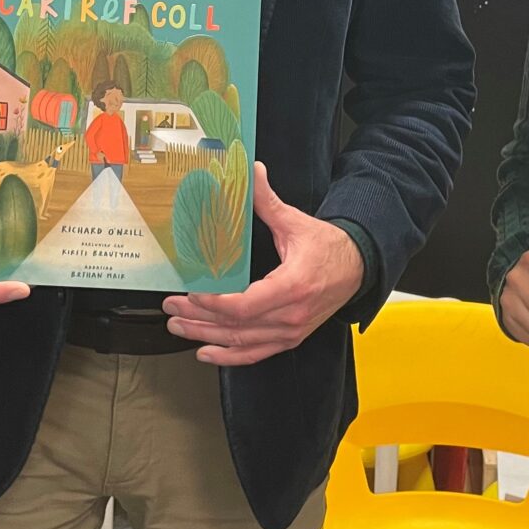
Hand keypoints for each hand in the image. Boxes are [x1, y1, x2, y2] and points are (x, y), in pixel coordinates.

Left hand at [161, 163, 363, 366]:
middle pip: (236, 326)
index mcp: (292, 286)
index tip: (191, 293)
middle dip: (198, 319)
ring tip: (178, 326)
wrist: (357, 268)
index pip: (245, 305)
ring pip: (241, 343)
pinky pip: (255, 354)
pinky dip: (228, 357)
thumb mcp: (295, 222)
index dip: (214, 304)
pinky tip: (205, 352)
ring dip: (206, 337)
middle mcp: (291, 315)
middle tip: (171, 308)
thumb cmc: (328, 247)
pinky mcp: (290, 339)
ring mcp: (290, 331)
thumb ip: (267, 201)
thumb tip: (251, 171)